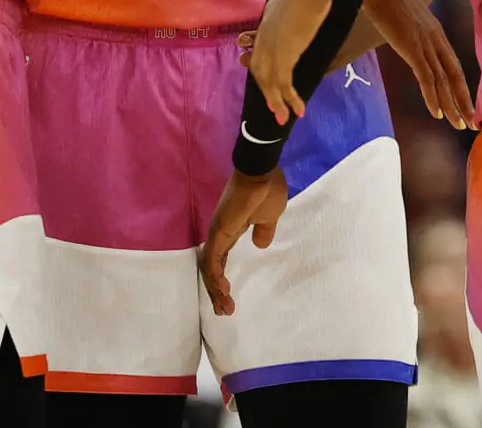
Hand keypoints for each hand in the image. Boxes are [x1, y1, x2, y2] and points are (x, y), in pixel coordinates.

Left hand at [200, 166, 287, 316]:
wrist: (261, 171)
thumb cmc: (267, 189)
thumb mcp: (270, 215)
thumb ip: (264, 231)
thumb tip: (260, 244)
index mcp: (231, 230)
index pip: (221, 260)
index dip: (222, 279)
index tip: (230, 297)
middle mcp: (219, 234)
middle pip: (213, 268)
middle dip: (217, 291)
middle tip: (225, 310)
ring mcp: (217, 233)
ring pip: (210, 268)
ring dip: (216, 289)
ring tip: (225, 307)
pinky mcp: (219, 232)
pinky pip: (213, 260)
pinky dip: (215, 277)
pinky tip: (223, 291)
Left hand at [250, 0, 329, 126]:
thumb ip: (297, 7)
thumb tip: (309, 5)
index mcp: (266, 23)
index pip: (260, 51)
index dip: (262, 66)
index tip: (267, 80)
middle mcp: (264, 38)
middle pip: (259, 70)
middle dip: (266, 90)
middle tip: (273, 107)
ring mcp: (271, 49)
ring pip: (268, 82)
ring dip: (276, 102)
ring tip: (283, 118)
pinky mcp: (283, 57)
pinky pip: (283, 84)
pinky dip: (289, 99)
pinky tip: (298, 109)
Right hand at [363, 0, 475, 128]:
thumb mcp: (407, 19)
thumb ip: (413, 33)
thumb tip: (411, 43)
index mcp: (437, 33)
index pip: (454, 66)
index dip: (462, 87)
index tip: (467, 106)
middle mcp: (436, 39)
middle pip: (455, 75)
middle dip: (464, 101)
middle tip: (471, 123)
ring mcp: (425, 44)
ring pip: (443, 80)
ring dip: (451, 105)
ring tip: (458, 124)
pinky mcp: (412, 48)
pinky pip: (426, 77)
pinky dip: (432, 97)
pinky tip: (437, 112)